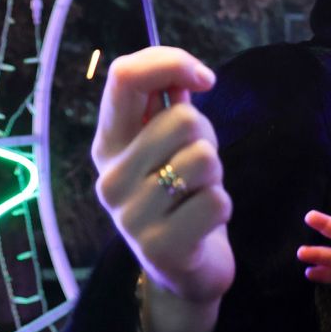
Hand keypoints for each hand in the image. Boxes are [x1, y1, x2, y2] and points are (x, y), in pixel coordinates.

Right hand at [93, 47, 230, 304]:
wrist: (184, 269)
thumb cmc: (181, 192)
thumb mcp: (171, 142)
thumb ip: (170, 102)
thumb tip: (187, 71)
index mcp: (108, 143)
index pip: (124, 76)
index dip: (171, 62)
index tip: (204, 80)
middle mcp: (109, 177)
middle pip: (182, 119)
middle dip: (207, 137)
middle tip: (197, 168)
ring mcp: (129, 216)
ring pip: (203, 159)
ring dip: (215, 175)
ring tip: (197, 194)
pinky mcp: (158, 248)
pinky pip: (216, 201)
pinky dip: (222, 208)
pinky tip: (202, 223)